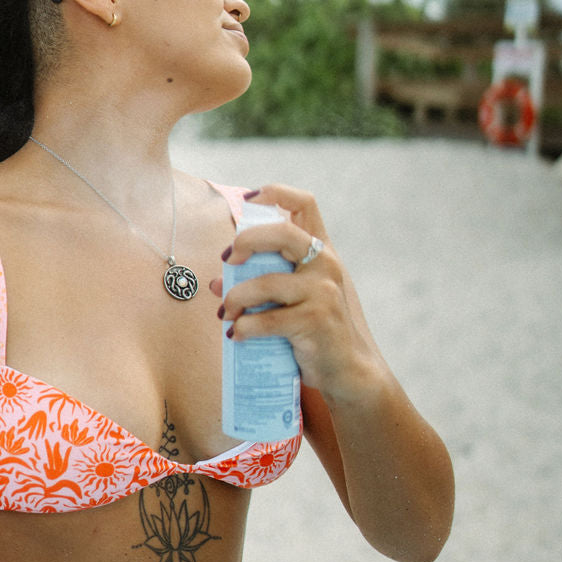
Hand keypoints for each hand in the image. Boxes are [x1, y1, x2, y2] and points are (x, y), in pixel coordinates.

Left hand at [211, 184, 382, 402]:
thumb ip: (260, 284)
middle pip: (282, 233)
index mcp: (321, 251)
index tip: (246, 202)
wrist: (346, 369)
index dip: (274, 192)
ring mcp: (323, 291)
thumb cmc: (313, 330)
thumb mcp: (292, 299)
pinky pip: (268, 319)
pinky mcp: (316, 320)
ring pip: (266, 282)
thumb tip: (214, 283)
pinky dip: (245, 327)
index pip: (304, 203)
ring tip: (226, 313)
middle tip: (227, 260)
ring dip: (236, 297)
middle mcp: (325, 264)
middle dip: (246, 241)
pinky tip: (235, 334)